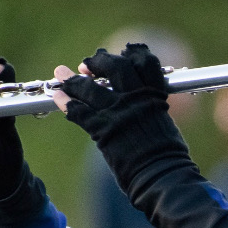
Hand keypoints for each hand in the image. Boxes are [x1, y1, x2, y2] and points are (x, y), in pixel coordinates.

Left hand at [54, 44, 190, 195]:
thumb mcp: (164, 122)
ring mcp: (118, 111)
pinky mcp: (102, 129)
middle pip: (116, 66)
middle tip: (87, 64)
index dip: (132, 54)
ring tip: (62, 74)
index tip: (122, 54)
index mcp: (154, 94)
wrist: (161, 174)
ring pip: (90, 87)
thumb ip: (151, 108)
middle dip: (99, 62)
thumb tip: (145, 105)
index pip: (146, 62)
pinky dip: (66, 102)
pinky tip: (59, 97)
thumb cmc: (168, 155)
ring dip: (73, 80)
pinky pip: (79, 111)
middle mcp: (136, 97)